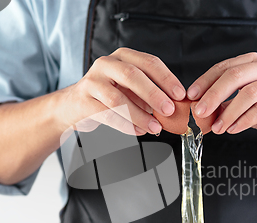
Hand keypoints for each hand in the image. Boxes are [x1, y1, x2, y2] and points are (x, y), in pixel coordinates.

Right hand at [58, 48, 185, 135]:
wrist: (75, 105)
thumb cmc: (110, 95)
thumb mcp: (132, 89)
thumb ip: (151, 94)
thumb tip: (175, 106)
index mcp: (123, 57)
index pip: (149, 62)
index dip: (167, 78)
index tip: (180, 95)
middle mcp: (106, 64)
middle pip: (132, 76)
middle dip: (154, 94)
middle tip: (169, 110)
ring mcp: (92, 81)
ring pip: (118, 98)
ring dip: (140, 115)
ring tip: (155, 127)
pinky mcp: (83, 101)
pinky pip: (107, 114)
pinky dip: (125, 125)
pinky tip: (138, 131)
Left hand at [186, 52, 256, 139]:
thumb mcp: (247, 102)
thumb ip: (227, 101)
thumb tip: (200, 109)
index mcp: (254, 63)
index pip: (224, 67)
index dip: (205, 81)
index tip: (191, 96)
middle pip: (234, 76)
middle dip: (213, 95)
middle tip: (199, 112)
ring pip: (248, 93)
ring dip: (228, 112)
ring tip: (217, 127)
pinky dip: (243, 121)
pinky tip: (233, 129)